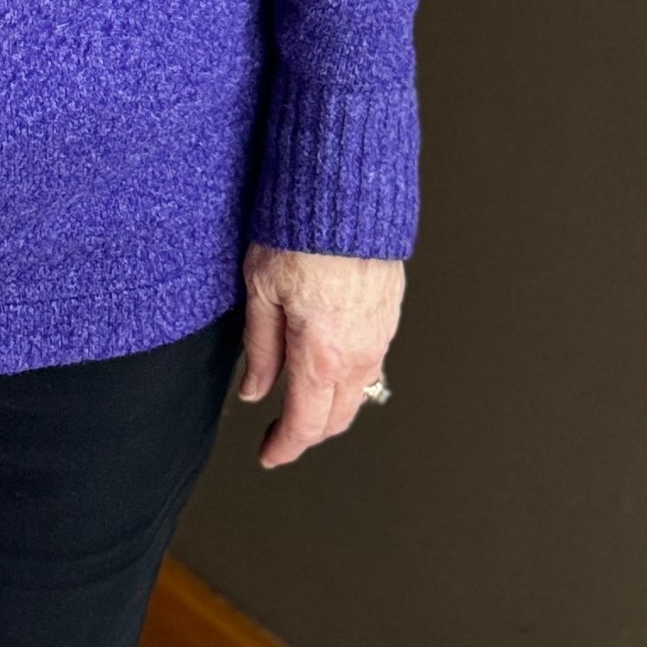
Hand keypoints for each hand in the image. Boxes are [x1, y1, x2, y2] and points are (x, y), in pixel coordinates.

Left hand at [235, 242, 403, 468]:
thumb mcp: (260, 290)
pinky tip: (332, 361)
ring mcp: (380, 334)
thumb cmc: (300, 231)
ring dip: (332, 405)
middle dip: (308, 432)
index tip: (268, 454)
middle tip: (281, 431)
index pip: (305, 424)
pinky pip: (373, 361)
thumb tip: (255, 389)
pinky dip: (351, 375)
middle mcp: (358, 354)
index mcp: (320, 356)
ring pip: (359, 393)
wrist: (346, 192)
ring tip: (303, 397)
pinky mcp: (390, 313)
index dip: (284, 447)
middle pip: (336, 418)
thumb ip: (259, 347)